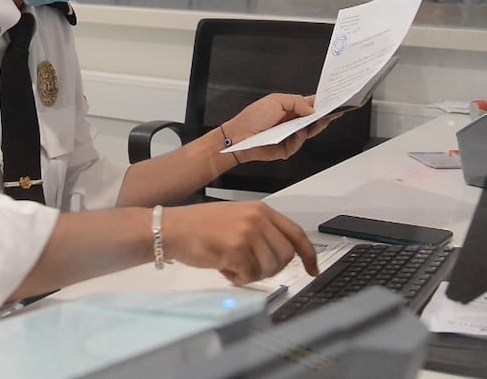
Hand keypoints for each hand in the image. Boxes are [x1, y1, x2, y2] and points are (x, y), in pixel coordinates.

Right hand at [161, 202, 318, 284]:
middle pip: (285, 256)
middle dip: (271, 269)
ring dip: (251, 274)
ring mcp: (248, 233)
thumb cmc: (200, 226)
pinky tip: (223, 267)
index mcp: (261, 210)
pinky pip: (249, 275)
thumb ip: (261, 231)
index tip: (313, 269)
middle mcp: (258, 219)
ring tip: (231, 265)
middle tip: (250, 269)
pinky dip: (237, 278)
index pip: (296, 233)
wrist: (173, 228)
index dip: (309, 254)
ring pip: (269, 268)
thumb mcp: (237, 218)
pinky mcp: (236, 249)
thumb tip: (281, 256)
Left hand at [225, 93, 338, 162]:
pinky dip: (301, 137)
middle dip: (323, 114)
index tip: (333, 99)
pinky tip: (299, 131)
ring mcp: (291, 134)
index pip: (310, 104)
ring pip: (310, 131)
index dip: (321, 102)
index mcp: (289, 107)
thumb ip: (296, 102)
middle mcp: (292, 121)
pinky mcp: (288, 147)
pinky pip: (299, 142)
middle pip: (313, 118)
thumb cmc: (252, 117)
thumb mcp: (275, 101)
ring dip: (316, 125)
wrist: (239, 136)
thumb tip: (312, 109)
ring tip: (322, 119)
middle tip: (333, 111)